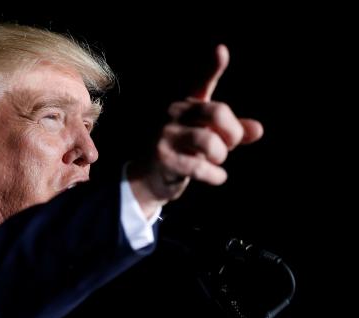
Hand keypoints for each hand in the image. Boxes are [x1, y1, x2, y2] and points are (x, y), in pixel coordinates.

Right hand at [128, 45, 263, 217]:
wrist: (150, 176)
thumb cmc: (184, 152)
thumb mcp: (209, 138)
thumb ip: (233, 131)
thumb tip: (258, 130)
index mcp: (188, 104)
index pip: (202, 82)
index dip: (213, 66)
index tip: (221, 50)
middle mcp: (174, 113)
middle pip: (218, 113)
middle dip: (233, 133)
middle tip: (230, 145)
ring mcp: (166, 134)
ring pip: (210, 143)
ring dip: (221, 157)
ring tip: (216, 162)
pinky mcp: (163, 157)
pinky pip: (201, 167)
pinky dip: (216, 176)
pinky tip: (216, 176)